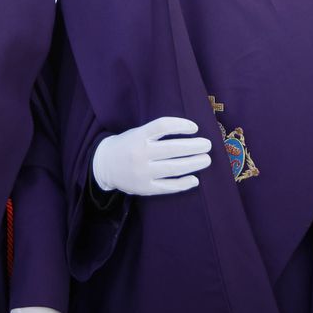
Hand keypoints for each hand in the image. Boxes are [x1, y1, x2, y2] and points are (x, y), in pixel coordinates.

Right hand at [92, 117, 210, 195]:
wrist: (104, 165)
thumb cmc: (127, 145)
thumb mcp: (137, 132)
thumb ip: (157, 132)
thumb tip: (189, 131)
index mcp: (138, 136)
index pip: (163, 126)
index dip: (181, 125)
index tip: (195, 127)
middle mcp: (140, 153)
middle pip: (172, 149)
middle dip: (193, 147)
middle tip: (208, 145)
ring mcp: (142, 172)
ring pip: (173, 168)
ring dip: (193, 164)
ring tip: (206, 159)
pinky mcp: (144, 188)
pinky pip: (167, 187)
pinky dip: (183, 184)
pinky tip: (194, 180)